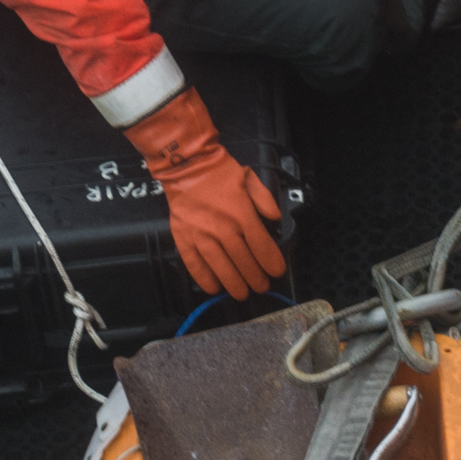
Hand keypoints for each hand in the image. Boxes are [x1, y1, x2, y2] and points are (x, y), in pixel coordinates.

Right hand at [125, 85, 287, 300]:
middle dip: (255, 277)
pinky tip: (214, 288)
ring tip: (242, 294)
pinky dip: (204, 279)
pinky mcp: (184, 239)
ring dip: (233, 283)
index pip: (261, 245)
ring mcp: (201, 236)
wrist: (186, 165)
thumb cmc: (220, 172)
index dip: (271, 262)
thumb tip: (275, 219)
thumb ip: (265, 201)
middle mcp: (222, 228)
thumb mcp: (250, 179)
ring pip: (221, 267)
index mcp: (241, 213)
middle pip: (243, 260)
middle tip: (261, 287)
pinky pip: (195, 264)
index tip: (277, 272)